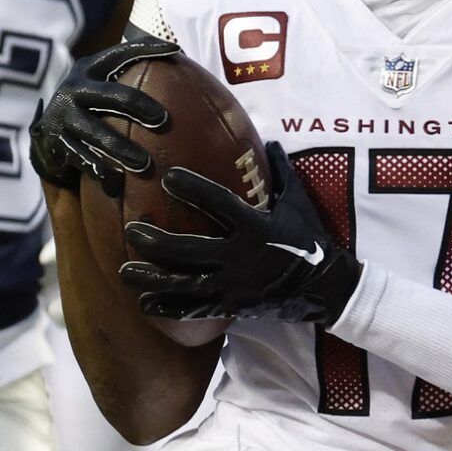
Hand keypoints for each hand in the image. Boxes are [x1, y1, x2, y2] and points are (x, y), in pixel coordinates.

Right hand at [29, 39, 177, 192]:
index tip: (176, 51)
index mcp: (89, 69)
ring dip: (120, 148)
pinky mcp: (56, 141)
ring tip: (144, 164)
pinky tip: (116, 183)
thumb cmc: (89, 107)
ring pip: (95, 132)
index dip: (147, 49)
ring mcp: (63, 116)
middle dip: (138, 106)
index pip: (120, 54)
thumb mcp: (101, 86)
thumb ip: (128, 76)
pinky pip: (81, 158)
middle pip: (111, 95)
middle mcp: (74, 88)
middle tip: (163, 120)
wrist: (46, 134)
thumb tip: (180, 64)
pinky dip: (99, 170)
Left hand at [119, 143, 361, 323]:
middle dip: (158, 242)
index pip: (220, 205)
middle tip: (131, 230)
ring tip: (125, 271)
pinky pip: (196, 309)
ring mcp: (236, 285)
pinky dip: (169, 308)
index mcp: (257, 228)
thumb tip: (266, 140)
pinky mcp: (233, 306)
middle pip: (191, 251)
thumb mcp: (297, 202)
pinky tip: (144, 303)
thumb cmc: (309, 239)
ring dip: (154, 278)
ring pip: (186, 284)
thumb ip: (279, 172)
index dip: (194, 189)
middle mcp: (242, 258)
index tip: (168, 176)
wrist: (325, 288)